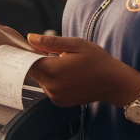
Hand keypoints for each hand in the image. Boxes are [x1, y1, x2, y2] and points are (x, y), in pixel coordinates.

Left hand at [25, 33, 139, 107]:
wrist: (113, 83)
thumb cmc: (97, 61)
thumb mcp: (76, 44)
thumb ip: (50, 42)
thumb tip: (30, 38)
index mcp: (53, 71)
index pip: (27, 61)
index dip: (26, 53)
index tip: (28, 46)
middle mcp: (51, 86)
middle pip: (32, 71)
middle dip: (37, 60)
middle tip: (51, 52)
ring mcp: (55, 96)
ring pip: (40, 79)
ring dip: (45, 71)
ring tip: (62, 63)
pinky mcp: (59, 102)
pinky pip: (48, 88)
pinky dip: (52, 80)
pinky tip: (66, 74)